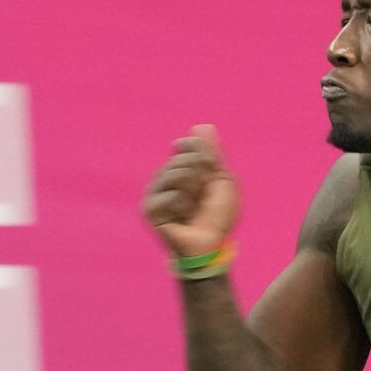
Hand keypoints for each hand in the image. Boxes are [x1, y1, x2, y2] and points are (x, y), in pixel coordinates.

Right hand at [142, 125, 240, 260]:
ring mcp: (153, 193)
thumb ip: (212, 153)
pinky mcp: (149, 210)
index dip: (205, 159)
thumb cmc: (218, 215)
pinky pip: (170, 195)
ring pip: (175, 174)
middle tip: (203, 196)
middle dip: (201, 177)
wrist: (211, 244)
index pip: (187, 144)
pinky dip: (184, 206)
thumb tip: (203, 126)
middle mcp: (162, 177)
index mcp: (177, 168)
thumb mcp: (222, 180)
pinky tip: (183, 217)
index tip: (211, 176)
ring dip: (193, 191)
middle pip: (182, 158)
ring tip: (193, 207)